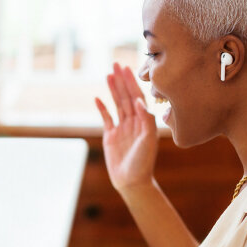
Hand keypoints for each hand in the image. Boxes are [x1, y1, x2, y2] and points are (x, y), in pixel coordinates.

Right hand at [95, 62, 158, 193]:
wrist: (132, 182)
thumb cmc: (144, 162)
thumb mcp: (148, 140)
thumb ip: (146, 119)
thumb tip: (140, 100)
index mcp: (144, 120)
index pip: (138, 96)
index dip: (132, 82)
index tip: (127, 68)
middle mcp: (134, 122)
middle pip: (127, 96)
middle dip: (122, 81)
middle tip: (116, 64)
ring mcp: (122, 128)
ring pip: (117, 104)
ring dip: (113, 90)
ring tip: (108, 75)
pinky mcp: (111, 137)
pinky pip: (106, 119)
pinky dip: (102, 108)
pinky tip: (97, 98)